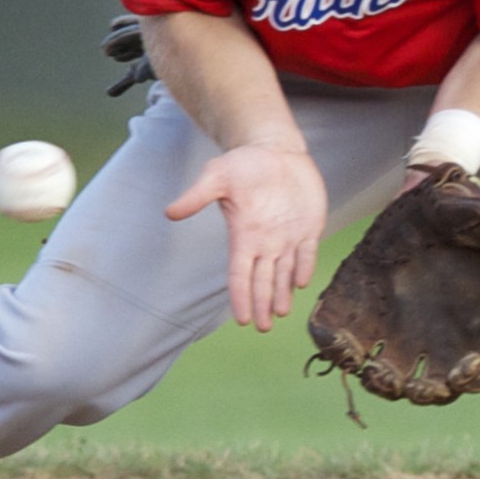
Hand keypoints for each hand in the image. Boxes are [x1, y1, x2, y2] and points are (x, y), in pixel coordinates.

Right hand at [166, 143, 326, 331]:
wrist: (274, 150)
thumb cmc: (243, 164)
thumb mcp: (215, 176)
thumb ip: (196, 196)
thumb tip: (169, 212)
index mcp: (243, 236)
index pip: (239, 274)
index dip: (240, 296)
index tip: (241, 318)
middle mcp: (265, 243)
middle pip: (262, 281)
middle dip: (262, 305)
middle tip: (262, 328)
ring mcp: (288, 237)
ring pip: (285, 274)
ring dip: (283, 294)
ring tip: (280, 314)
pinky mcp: (309, 227)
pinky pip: (307, 252)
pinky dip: (304, 267)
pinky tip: (301, 282)